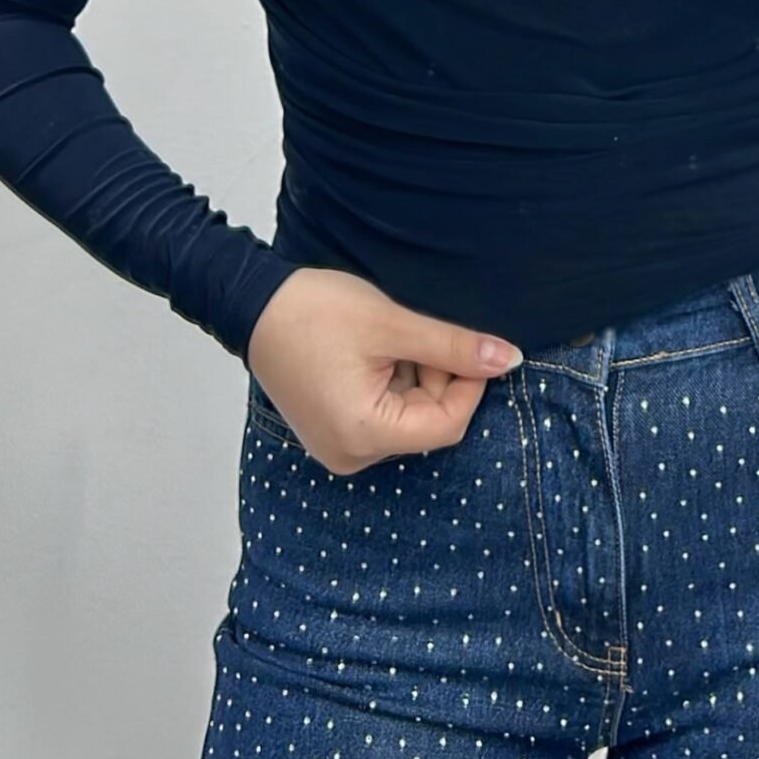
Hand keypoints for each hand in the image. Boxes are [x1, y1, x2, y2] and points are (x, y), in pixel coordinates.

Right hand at [246, 269, 522, 475]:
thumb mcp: (392, 324)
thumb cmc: (313, 312)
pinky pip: (384, 413)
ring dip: (415, 376)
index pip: (447, 424)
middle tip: (418, 332)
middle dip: (437, 376)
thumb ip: (454, 346)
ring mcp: (340, 445)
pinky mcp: (334, 430)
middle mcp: (351, 455)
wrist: (251, 304)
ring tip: (388, 338)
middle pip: (428, 421)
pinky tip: (375, 350)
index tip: (471, 346)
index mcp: (364, 436)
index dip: (469, 384)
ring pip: (409, 415)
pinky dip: (393, 381)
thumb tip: (507, 360)